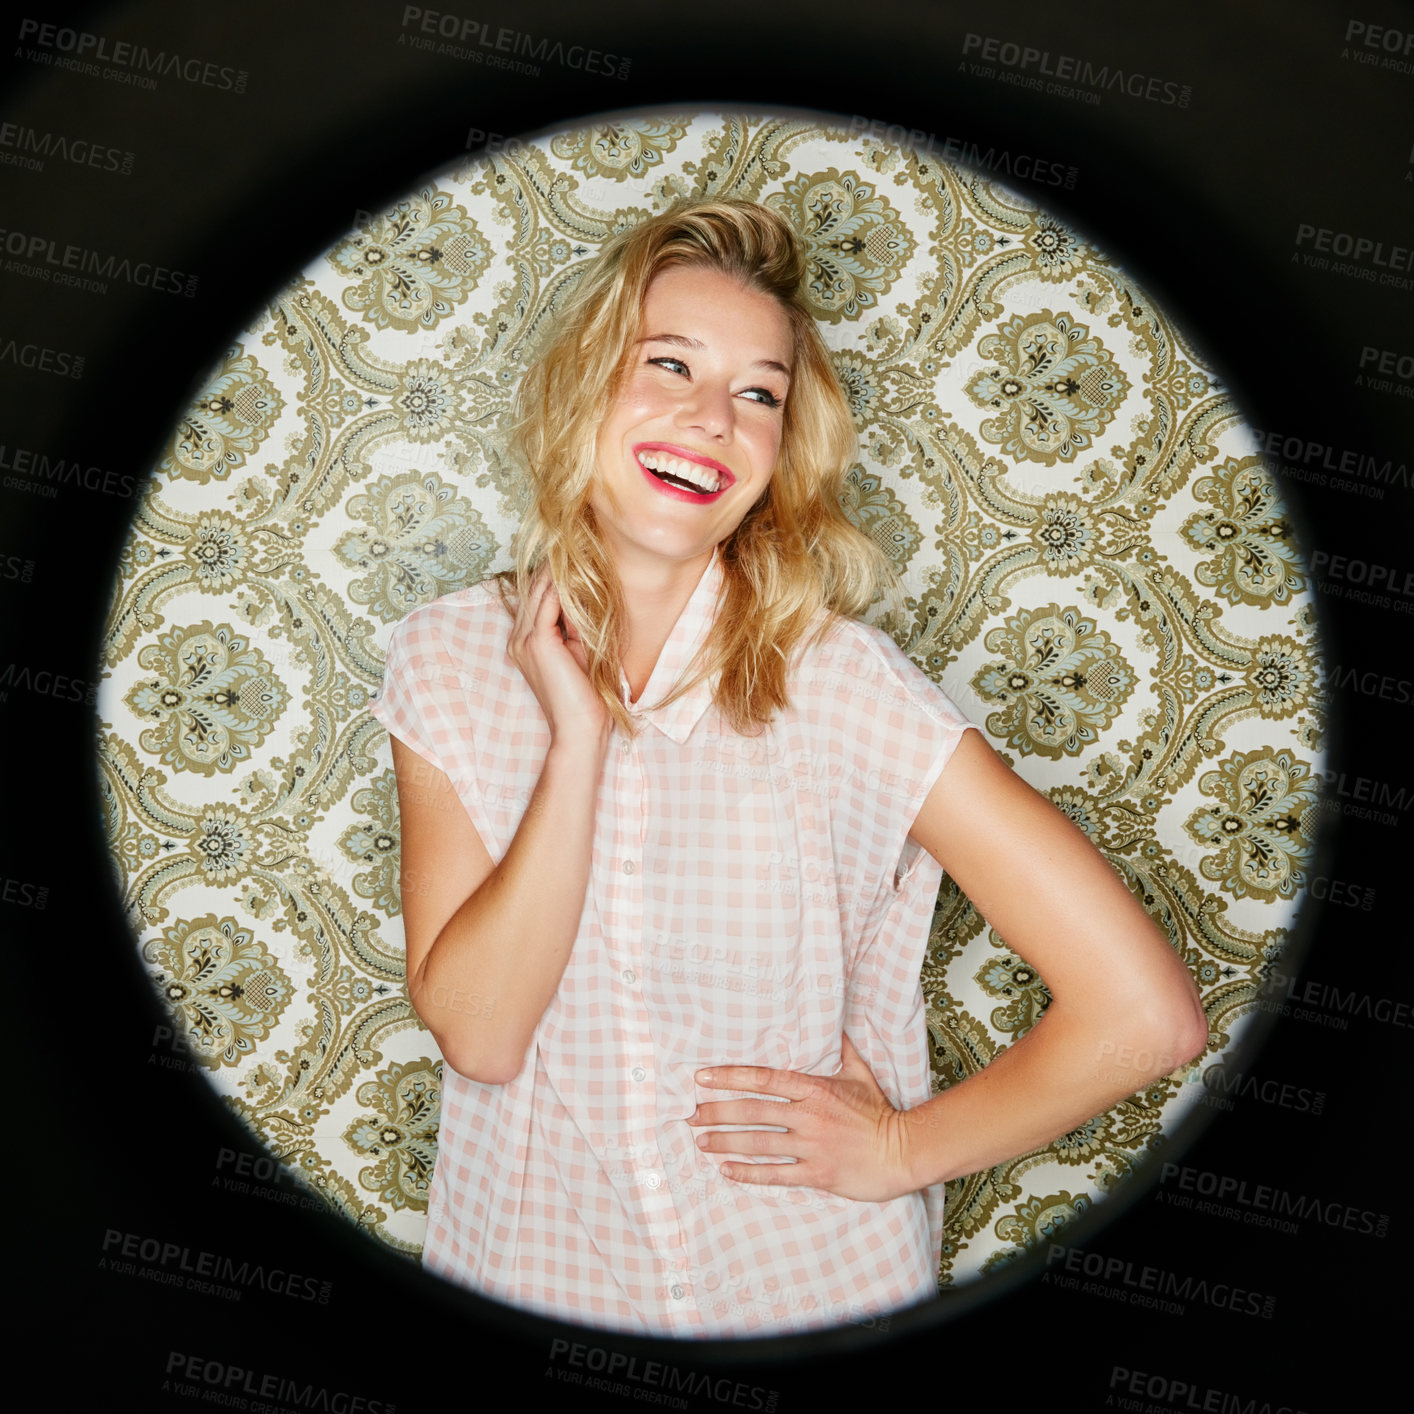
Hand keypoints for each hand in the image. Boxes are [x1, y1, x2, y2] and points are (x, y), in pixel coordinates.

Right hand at [508, 564, 609, 749]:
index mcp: (525, 642)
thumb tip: (584, 594)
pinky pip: (547, 603)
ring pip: (539, 592)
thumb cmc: (586, 696)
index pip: (536, 599)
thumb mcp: (581, 651)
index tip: (575, 554)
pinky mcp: (537, 642)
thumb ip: (576, 624)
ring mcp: (523, 640)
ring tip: (577, 546)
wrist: (581, 729)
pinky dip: (561, 584)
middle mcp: (518, 638)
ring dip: (557, 569)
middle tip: (575, 540)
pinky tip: (575, 568)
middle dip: (553, 566)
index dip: (553, 576)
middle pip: (534, 590)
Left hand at [687, 1033, 917, 1202]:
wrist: (904, 1151)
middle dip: (717, 1112)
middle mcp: (809, 1116)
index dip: (729, 1077)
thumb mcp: (861, 1074)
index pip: (764, 1079)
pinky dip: (748, 1173)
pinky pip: (775, 1174)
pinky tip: (726, 1171)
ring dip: (726, 1142)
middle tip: (690, 1114)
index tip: (701, 1078)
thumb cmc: (881, 1113)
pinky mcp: (817, 1174)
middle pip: (753, 1111)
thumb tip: (834, 1024)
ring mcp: (812, 1146)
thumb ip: (842, 1049)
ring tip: (701, 1142)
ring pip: (758, 1142)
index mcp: (815, 1089)